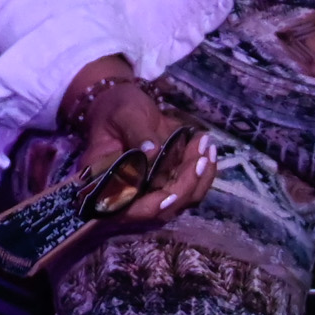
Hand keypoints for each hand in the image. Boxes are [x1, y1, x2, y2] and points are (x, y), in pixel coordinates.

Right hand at [60, 60, 215, 223]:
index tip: (171, 195)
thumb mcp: (124, 114)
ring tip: (206, 147)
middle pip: (161, 209)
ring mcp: (149, 192)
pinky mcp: (166, 183)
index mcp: (106, 184)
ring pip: (180, 201)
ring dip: (199, 179)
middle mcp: (127, 196)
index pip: (128, 209)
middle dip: (185, 185)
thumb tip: (152, 151)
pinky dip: (203, 173)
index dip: (150, 207)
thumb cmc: (116, 107)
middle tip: (200, 154)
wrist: (123, 104)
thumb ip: (137, 132)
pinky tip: (208, 149)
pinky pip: (189, 188)